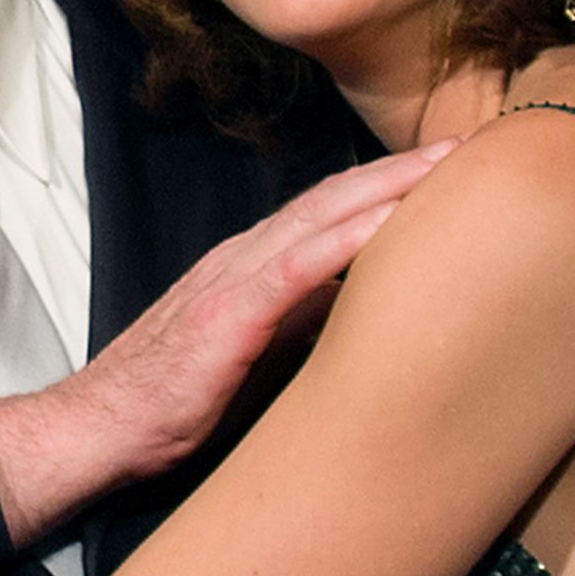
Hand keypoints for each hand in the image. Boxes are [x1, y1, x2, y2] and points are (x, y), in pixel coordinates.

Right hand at [0, 141, 454, 545]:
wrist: (99, 429)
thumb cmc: (173, 402)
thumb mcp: (254, 355)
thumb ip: (301, 324)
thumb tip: (365, 311)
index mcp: (252, 266)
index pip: (330, 211)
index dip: (388, 186)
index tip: (450, 172)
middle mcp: (246, 257)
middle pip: (337, 198)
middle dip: (405, 170)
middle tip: (475, 147)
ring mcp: (235, 279)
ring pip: (323, 217)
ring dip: (388, 187)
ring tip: (450, 168)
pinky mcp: (229, 315)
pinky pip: (298, 267)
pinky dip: (347, 239)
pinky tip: (390, 223)